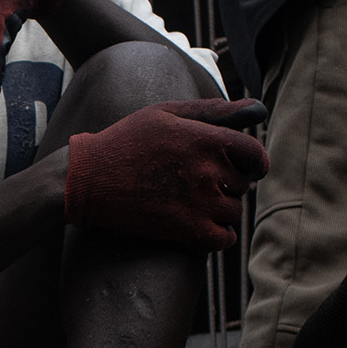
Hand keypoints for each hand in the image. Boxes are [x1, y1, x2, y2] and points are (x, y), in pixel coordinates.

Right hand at [63, 100, 270, 249]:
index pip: (254, 155)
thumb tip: (258, 109)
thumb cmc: (126, 141)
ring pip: (233, 212)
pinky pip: (223, 238)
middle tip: (202, 183)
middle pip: (242, 184)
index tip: (248, 168)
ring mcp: (199, 202)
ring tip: (196, 203)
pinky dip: (219, 235)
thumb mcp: (166, 113)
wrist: (89, 179)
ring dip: (221, 209)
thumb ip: (213, 111)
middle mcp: (207, 170)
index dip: (255, 163)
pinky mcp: (186, 229)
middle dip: (229, 184)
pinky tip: (203, 226)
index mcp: (206, 139)